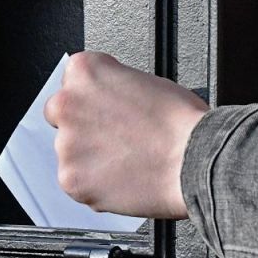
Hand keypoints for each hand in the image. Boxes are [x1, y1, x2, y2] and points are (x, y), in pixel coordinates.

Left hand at [43, 52, 208, 219]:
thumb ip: (112, 87)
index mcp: (85, 71)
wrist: (196, 160)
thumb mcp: (145, 80)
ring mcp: (67, 144)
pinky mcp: (71, 179)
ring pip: (70, 153)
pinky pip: (77, 183)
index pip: (73, 82)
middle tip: (115, 138)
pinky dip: (95, 185)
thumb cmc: (182, 122)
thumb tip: (105, 102)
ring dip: (90, 158)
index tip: (107, 109)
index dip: (94, 98)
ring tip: (127, 161)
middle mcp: (68, 104)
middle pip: (61, 115)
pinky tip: (122, 178)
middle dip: (83, 127)